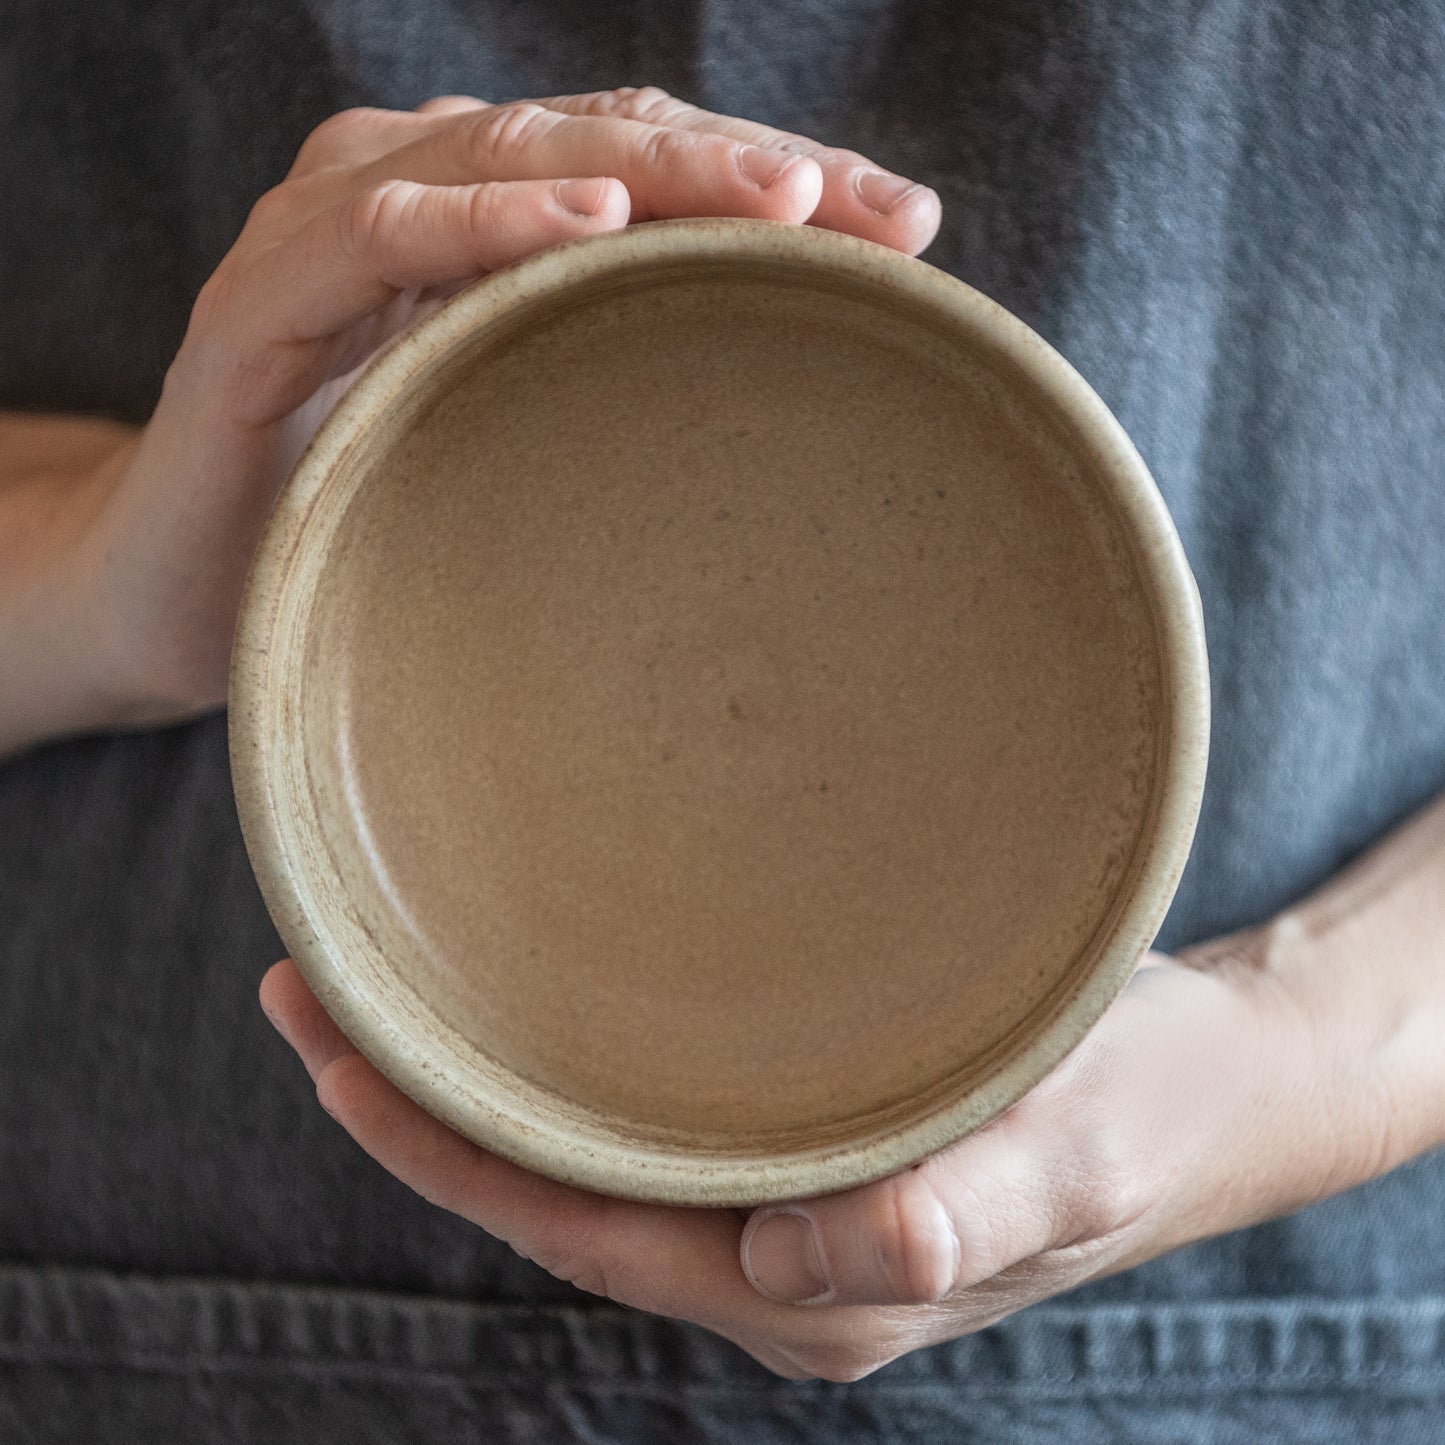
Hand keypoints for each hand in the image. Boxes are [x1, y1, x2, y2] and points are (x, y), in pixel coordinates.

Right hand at [7, 89, 939, 748]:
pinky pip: (376, 235)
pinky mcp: (259, 307)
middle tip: (877, 212)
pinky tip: (581, 220)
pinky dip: (479, 220)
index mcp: (486, 226)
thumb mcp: (516, 447)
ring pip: (505, 156)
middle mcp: (412, 193)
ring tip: (774, 198)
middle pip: (602, 142)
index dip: (778, 184)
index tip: (907, 231)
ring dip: (646, 170)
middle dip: (748, 170)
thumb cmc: (367, 514)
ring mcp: (328, 235)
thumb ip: (612, 403)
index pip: (649, 169)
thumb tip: (791, 443)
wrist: (186, 586)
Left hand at [260, 943, 1372, 1380]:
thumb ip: (963, 1210)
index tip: (333, 1050)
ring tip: (384, 980)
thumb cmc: (1151, 1116)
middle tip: (307, 986)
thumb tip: (820, 1255)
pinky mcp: (804, 1143)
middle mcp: (771, 1258)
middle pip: (554, 1192)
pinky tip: (532, 999)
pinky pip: (649, 1118)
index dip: (445, 1152)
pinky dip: (565, 1063)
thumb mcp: (1075, 1154)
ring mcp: (782, 1206)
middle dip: (420, 1108)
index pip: (579, 1228)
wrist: (1214, 1091)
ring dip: (481, 1080)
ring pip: (589, 1155)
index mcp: (805, 1290)